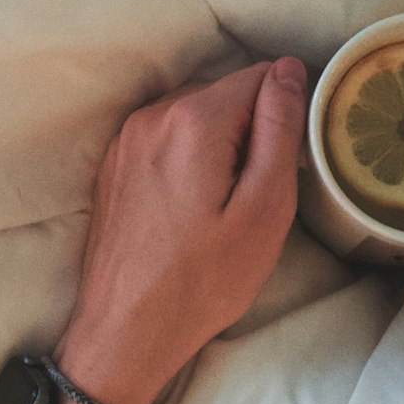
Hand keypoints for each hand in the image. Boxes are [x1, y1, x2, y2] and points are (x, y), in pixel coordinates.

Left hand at [51, 57, 307, 403]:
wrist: (126, 332)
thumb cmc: (202, 282)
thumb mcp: (264, 208)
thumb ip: (280, 130)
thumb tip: (289, 71)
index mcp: (193, 120)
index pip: (261, 78)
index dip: (284, 118)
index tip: (282, 169)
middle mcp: (152, 117)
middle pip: (225, 97)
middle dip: (249, 135)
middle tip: (252, 199)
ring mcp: (126, 141)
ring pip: (195, 120)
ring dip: (219, 150)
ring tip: (219, 211)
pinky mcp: (114, 167)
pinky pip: (167, 143)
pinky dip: (188, 164)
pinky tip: (190, 214)